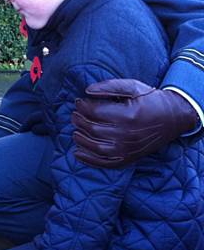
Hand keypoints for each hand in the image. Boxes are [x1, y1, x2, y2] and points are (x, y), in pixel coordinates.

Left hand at [72, 79, 198, 167]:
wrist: (174, 117)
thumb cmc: (150, 99)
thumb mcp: (133, 86)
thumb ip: (109, 86)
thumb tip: (87, 90)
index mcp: (127, 115)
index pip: (94, 112)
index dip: (82, 106)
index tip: (79, 102)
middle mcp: (126, 134)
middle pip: (92, 129)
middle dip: (78, 121)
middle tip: (74, 115)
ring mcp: (128, 149)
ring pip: (95, 147)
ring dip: (80, 139)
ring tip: (75, 131)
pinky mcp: (129, 158)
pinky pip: (105, 163)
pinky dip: (89, 160)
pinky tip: (77, 152)